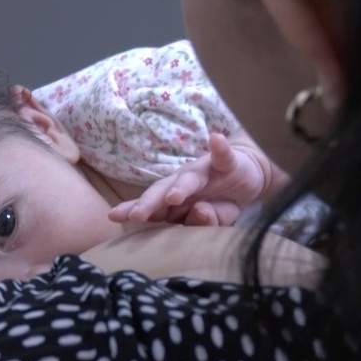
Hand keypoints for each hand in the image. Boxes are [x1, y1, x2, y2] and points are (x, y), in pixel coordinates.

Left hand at [108, 133, 285, 225]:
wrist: (247, 177)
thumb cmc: (221, 201)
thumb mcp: (213, 219)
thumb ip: (203, 220)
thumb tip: (199, 211)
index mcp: (174, 199)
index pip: (150, 205)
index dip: (132, 209)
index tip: (113, 216)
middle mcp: (183, 182)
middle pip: (162, 190)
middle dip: (149, 202)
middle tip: (136, 214)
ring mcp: (204, 171)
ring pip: (189, 177)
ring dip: (181, 186)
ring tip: (174, 196)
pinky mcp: (226, 162)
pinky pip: (223, 155)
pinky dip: (220, 147)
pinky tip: (216, 139)